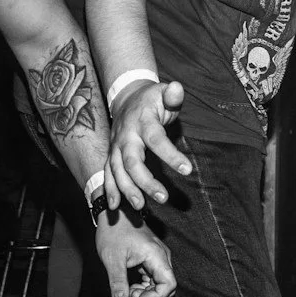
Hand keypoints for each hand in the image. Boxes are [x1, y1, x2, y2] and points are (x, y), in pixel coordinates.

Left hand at [93, 217, 174, 296]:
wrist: (113, 213)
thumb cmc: (113, 232)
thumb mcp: (112, 259)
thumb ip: (118, 282)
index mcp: (156, 256)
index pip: (169, 285)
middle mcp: (162, 257)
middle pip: (167, 286)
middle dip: (151, 296)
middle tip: (131, 294)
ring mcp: (158, 257)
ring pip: (161, 283)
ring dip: (147, 291)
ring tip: (128, 289)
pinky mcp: (153, 258)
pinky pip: (155, 277)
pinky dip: (145, 285)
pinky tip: (131, 284)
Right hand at [108, 77, 194, 209]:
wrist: (127, 97)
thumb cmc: (153, 99)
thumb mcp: (164, 92)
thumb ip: (173, 94)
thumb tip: (178, 89)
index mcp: (142, 121)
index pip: (156, 140)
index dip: (171, 155)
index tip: (188, 170)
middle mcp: (126, 136)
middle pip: (132, 162)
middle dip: (145, 181)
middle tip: (163, 198)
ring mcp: (116, 147)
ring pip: (117, 171)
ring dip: (127, 190)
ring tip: (140, 206)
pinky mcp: (112, 156)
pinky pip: (107, 174)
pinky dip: (109, 190)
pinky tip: (113, 207)